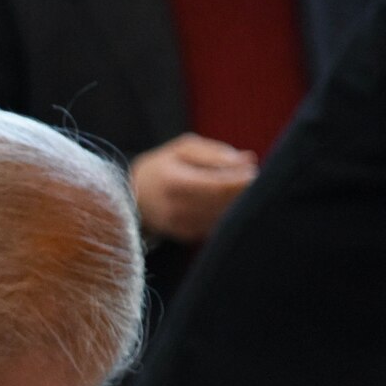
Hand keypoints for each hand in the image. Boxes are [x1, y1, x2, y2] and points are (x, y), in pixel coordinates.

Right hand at [129, 133, 256, 242]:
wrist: (131, 197)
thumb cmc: (162, 166)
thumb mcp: (183, 148)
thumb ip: (215, 152)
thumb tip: (248, 160)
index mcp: (175, 181)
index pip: (218, 185)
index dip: (241, 179)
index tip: (254, 171)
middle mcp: (175, 208)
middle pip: (222, 203)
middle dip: (243, 192)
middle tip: (254, 180)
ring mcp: (179, 226)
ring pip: (221, 217)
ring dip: (237, 204)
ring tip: (241, 190)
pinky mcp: (185, 236)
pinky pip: (215, 226)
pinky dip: (226, 215)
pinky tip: (227, 203)